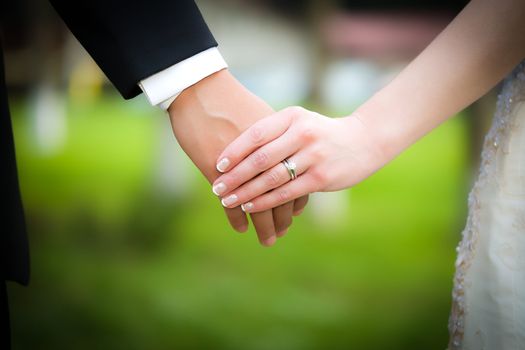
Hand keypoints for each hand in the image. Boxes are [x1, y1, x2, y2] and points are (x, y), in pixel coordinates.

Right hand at [168, 70, 308, 245]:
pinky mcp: (218, 172)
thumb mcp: (258, 115)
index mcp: (278, 142)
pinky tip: (241, 229)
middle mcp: (265, 156)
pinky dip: (237, 218)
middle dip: (282, 217)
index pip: (292, 177)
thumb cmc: (228, 100)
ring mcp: (242, 166)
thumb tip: (284, 150)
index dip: (294, 197)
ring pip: (259, 203)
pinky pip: (233, 203)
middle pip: (280, 194)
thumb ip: (273, 136)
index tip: (295, 212)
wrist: (199, 89)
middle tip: (282, 232)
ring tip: (269, 239)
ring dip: (265, 224)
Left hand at [213, 106, 386, 212]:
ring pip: (271, 178)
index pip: (256, 134)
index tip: (218, 165)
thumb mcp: (298, 122)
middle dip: (235, 176)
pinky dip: (265, 201)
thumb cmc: (320, 133)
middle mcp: (302, 134)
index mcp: (292, 117)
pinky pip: (286, 193)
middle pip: (260, 158)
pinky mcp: (320, 178)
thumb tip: (233, 152)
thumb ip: (272, 132)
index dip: (234, 151)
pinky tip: (250, 207)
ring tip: (228, 201)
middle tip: (216, 188)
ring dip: (246, 192)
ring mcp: (313, 156)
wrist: (363, 141)